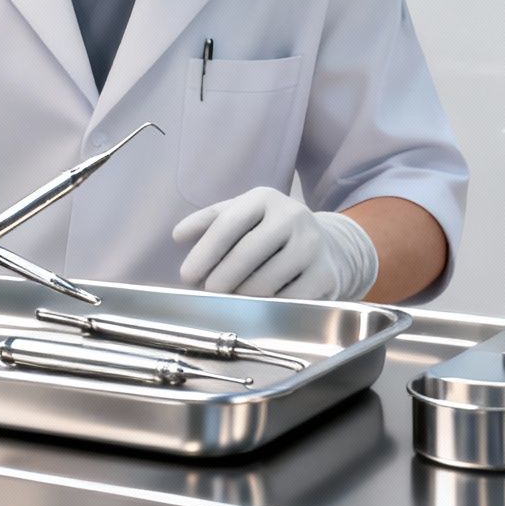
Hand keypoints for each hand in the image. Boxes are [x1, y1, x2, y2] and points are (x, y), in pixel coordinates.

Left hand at [172, 188, 379, 299]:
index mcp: (264, 198)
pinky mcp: (324, 274)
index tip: (187, 276)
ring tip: (233, 298)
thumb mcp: (241, 215)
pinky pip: (286, 300)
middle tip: (208, 293)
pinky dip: (267, 307)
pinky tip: (260, 304)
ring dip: (241, 297)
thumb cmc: (269, 231)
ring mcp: (311, 245)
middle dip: (220, 280)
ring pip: (265, 282)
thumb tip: (178, 235)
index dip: (205, 252)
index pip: (228, 224)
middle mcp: (291, 216)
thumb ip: (208, 222)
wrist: (326, 244)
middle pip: (246, 255)